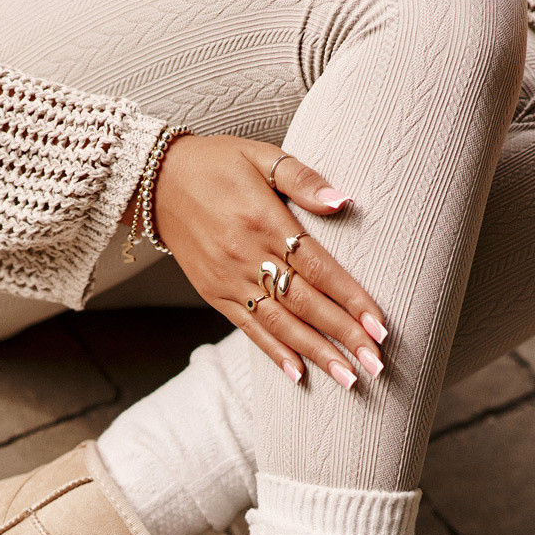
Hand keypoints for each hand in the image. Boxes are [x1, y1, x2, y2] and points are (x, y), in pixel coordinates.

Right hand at [149, 134, 386, 387]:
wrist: (155, 181)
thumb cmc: (216, 164)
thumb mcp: (261, 156)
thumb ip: (303, 179)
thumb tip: (343, 201)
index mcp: (265, 220)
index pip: (319, 268)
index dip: (351, 298)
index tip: (379, 325)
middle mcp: (248, 256)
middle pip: (305, 303)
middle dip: (343, 336)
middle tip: (375, 365)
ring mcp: (229, 279)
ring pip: (279, 324)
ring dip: (316, 353)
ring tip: (348, 378)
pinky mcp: (214, 293)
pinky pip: (248, 328)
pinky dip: (274, 352)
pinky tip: (298, 373)